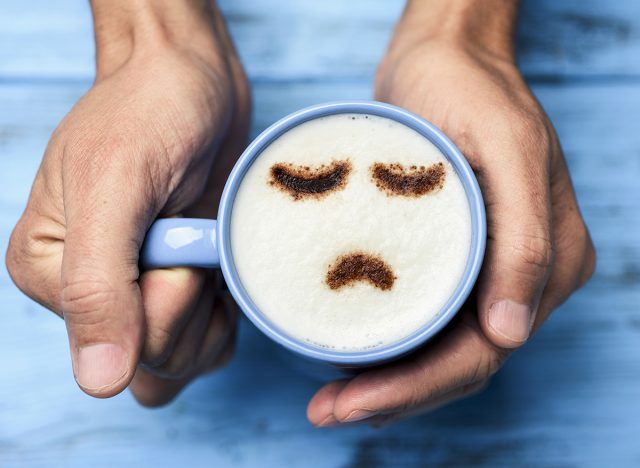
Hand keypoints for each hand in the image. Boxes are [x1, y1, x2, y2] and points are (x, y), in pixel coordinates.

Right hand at [6, 1, 249, 404]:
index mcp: (50, 274)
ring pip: (184, 362)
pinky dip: (229, 312)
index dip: (168, 297)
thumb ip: (97, 285)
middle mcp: (92, 293)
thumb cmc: (149, 112)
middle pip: (156, 363)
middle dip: (193, 304)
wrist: (192, 81)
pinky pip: (210, 343)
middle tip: (197, 235)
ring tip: (210, 244)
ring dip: (215, 311)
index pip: (119, 345)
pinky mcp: (181, 289)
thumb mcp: (114, 184)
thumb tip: (98, 382)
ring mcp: (140, 295)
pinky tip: (224, 260)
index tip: (178, 232)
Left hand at [307, 13, 594, 426]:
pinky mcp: (453, 256)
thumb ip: (524, 241)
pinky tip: (349, 359)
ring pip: (439, 350)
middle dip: (393, 396)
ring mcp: (486, 268)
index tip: (354, 403)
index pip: (483, 351)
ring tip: (329, 399)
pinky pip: (425, 318)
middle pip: (458, 362)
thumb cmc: (472, 92)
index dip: (418, 387)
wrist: (444, 59)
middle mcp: (522, 275)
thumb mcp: (507, 150)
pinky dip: (390, 347)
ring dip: (387, 382)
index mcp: (547, 260)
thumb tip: (510, 332)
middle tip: (325, 411)